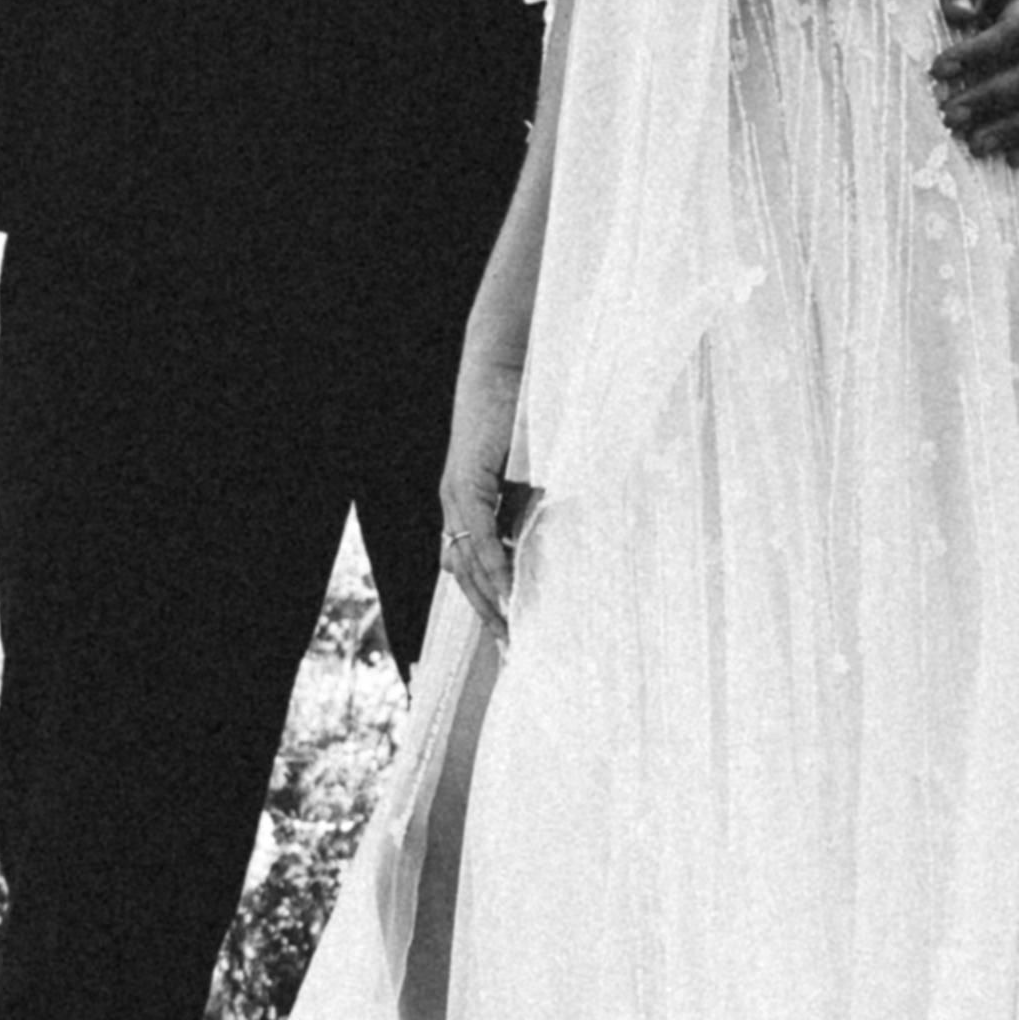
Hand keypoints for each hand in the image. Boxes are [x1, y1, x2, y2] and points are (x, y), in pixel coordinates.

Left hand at [438, 338, 532, 639]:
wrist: (505, 365)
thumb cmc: (523, 411)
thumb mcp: (537, 471)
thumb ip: (541, 505)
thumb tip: (562, 538)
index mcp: (472, 507)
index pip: (476, 568)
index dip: (492, 605)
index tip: (513, 639)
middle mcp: (457, 507)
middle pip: (467, 576)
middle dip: (490, 617)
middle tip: (513, 654)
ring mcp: (456, 496)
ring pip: (469, 562)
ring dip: (491, 602)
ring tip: (513, 635)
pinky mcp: (464, 482)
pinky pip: (478, 536)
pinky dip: (493, 566)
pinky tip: (506, 592)